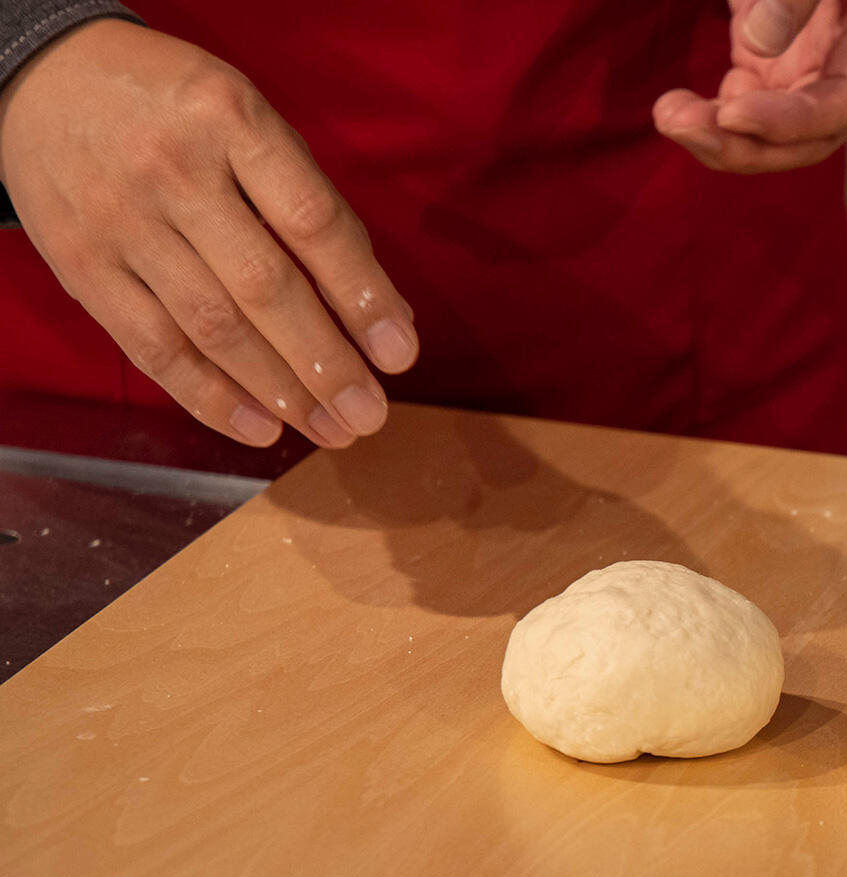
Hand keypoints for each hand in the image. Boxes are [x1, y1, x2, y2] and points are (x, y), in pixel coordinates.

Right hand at [0, 20, 416, 448]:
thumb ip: (312, 205)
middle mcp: (173, 170)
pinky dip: (210, 395)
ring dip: (280, 391)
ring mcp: (121, 221)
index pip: (312, 222)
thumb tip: (384, 314)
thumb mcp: (249, 118)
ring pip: (210, 326)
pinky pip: (151, 345)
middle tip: (370, 415)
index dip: (362, 295)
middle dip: (325, 364)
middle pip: (262, 286)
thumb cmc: (178, 108)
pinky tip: (262, 428)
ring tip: (333, 430)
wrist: (43, 74)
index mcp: (231, 120)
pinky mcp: (82, 264)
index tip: (401, 355)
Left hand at [653, 0, 846, 172]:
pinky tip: (683, 106)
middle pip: (811, 136)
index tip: (731, 115)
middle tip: (682, 125)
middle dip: (747, 144)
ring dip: (723, 138)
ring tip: (671, 116)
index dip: (791, 120)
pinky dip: (716, 117)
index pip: (846, 101)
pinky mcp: (777, 61)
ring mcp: (813, 64)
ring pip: (778, 133)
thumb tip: (759, 42)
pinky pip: (750, 106)